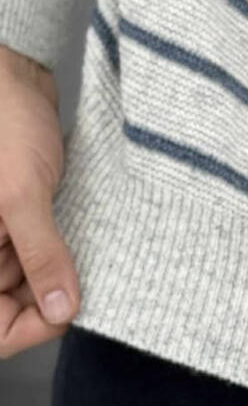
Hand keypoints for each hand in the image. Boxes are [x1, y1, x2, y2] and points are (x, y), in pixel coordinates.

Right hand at [0, 42, 78, 355]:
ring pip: (27, 282)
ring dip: (56, 270)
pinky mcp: (16, 221)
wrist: (16, 78)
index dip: (26, 328)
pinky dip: (59, 248)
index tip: (67, 309)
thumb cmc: (4, 126)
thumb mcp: (21, 194)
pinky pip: (37, 253)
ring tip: (79, 245)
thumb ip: (41, 255)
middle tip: (82, 274)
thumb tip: (62, 308)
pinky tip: (77, 233)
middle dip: (46, 295)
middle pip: (9, 307)